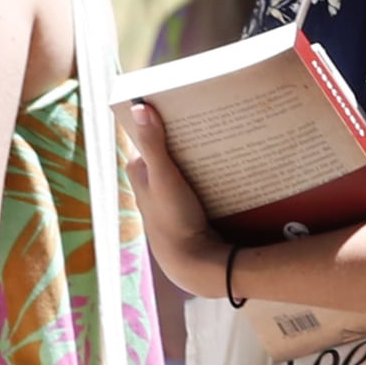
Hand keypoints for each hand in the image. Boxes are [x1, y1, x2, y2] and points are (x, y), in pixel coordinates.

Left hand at [123, 103, 226, 295]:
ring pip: (184, 163)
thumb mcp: (164, 178)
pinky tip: (226, 161)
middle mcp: (150, 181)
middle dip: (185, 132)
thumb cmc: (172, 220)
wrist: (192, 263)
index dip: (161, 117)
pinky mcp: (186, 205)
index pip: (148, 134)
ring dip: (199, 151)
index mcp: (138, 171)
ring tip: (222, 132)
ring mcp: (168, 194)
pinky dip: (208, 169)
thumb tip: (139, 107)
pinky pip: (196, 179)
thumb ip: (153, 144)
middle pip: (168, 147)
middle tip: (209, 114)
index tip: (182, 101)